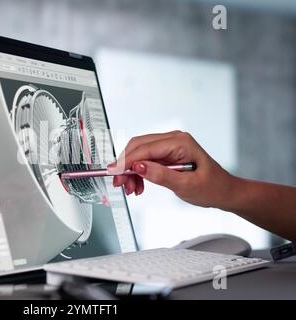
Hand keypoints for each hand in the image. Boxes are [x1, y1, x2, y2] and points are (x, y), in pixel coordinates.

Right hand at [108, 131, 235, 207]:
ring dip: (131, 171)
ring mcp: (169, 145)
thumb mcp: (186, 185)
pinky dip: (138, 172)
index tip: (113, 172)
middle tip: (120, 184)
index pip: (145, 149)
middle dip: (125, 166)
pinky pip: (145, 159)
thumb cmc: (212, 187)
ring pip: (138, 153)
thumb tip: (139, 167)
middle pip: (138, 147)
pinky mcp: (166, 153)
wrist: (223, 191)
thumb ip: (161, 175)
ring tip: (131, 189)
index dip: (126, 161)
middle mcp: (173, 139)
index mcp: (180, 142)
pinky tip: (139, 185)